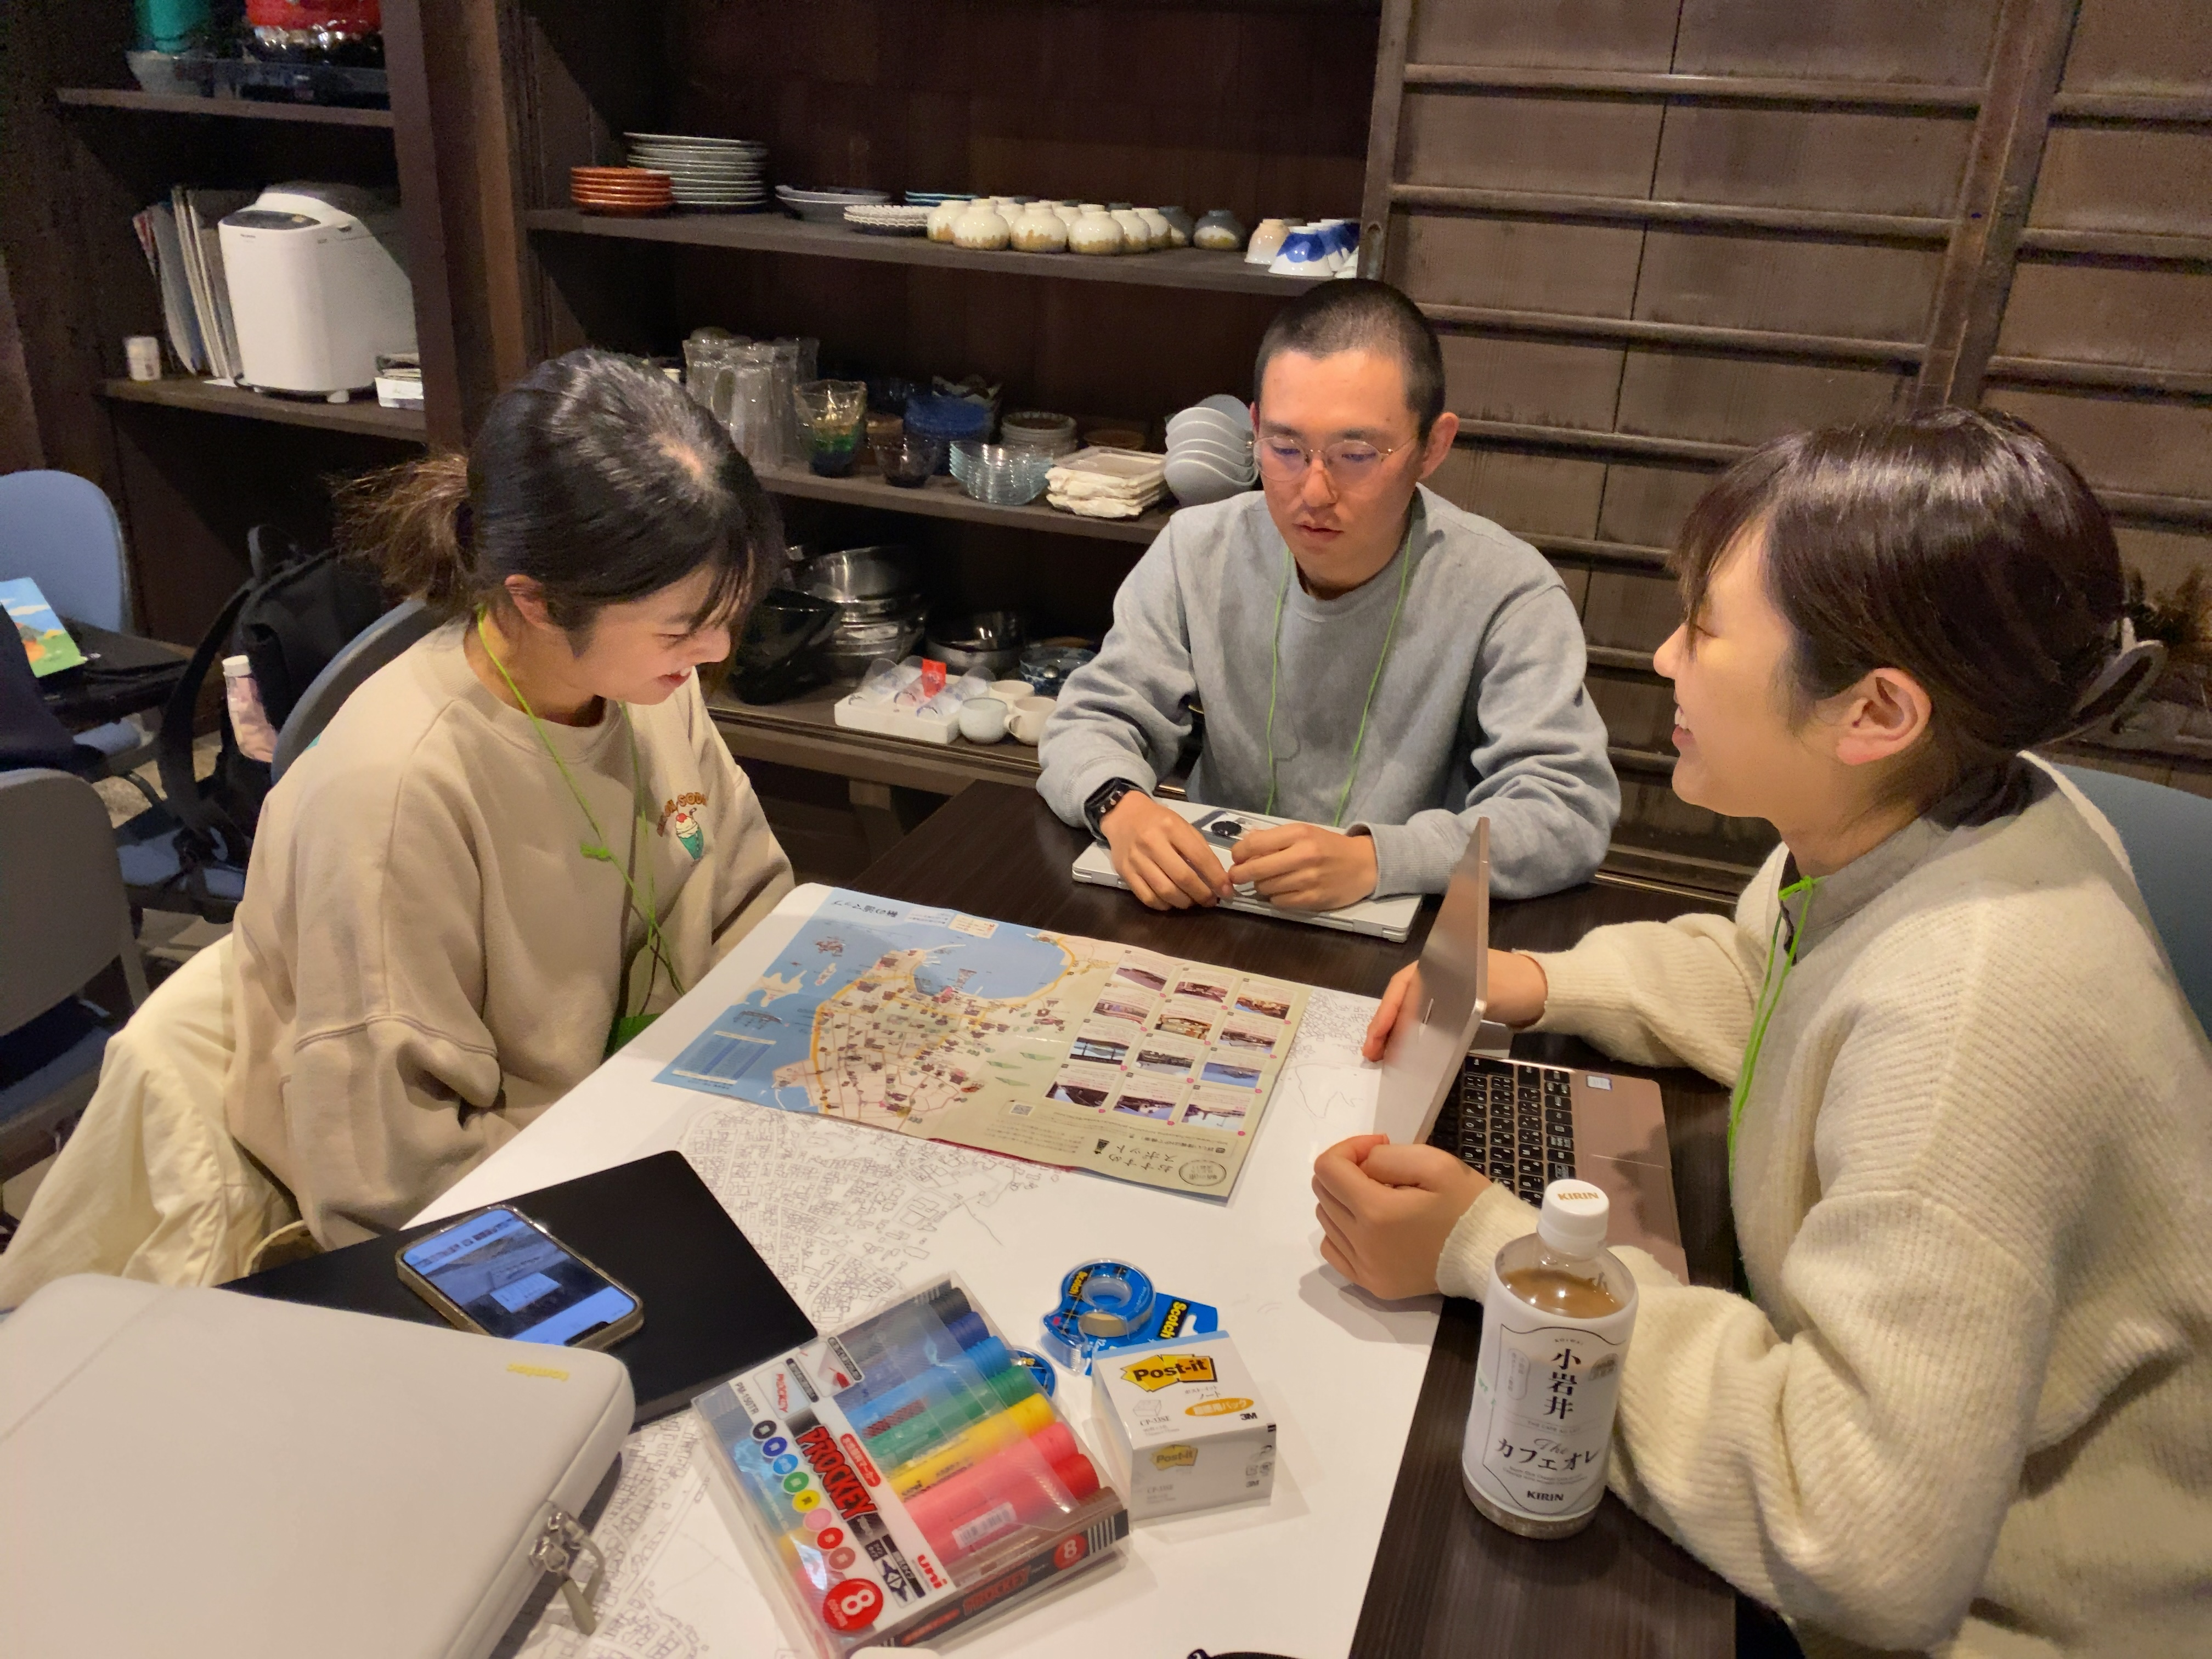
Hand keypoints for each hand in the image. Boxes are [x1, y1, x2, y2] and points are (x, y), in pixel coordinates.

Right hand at [1101, 791, 1233, 909]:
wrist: (1123, 815)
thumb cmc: (1159, 821)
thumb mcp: (1182, 825)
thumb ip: (1199, 849)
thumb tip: (1218, 878)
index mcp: (1171, 828)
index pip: (1200, 857)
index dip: (1216, 878)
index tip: (1227, 891)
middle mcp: (1152, 843)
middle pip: (1182, 877)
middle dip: (1202, 894)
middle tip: (1211, 901)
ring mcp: (1136, 859)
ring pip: (1165, 891)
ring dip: (1184, 903)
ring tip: (1192, 902)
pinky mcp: (1124, 872)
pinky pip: (1147, 897)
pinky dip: (1163, 905)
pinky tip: (1171, 902)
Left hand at [1228, 822, 1377, 911]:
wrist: (1364, 865)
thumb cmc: (1329, 847)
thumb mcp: (1304, 833)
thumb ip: (1274, 839)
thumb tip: (1243, 848)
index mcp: (1299, 834)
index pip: (1254, 844)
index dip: (1238, 853)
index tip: (1236, 858)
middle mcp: (1303, 855)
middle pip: (1255, 869)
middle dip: (1240, 874)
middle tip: (1237, 876)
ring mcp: (1308, 879)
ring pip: (1265, 888)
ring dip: (1261, 887)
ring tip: (1269, 881)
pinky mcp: (1313, 900)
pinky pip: (1279, 902)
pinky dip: (1276, 898)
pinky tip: (1283, 891)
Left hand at [1312, 1134, 1489, 1299]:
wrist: (1490, 1254)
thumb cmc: (1467, 1205)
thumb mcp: (1434, 1162)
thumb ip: (1387, 1157)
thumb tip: (1361, 1164)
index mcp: (1376, 1212)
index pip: (1328, 1169)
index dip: (1349, 1148)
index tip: (1378, 1147)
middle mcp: (1362, 1244)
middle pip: (1323, 1193)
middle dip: (1347, 1171)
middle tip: (1384, 1172)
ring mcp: (1365, 1268)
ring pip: (1326, 1219)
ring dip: (1345, 1201)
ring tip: (1382, 1198)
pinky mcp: (1372, 1284)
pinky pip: (1333, 1250)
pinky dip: (1342, 1231)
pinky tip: (1370, 1225)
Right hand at [1360, 952, 1549, 1061]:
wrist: (1542, 990)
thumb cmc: (1512, 986)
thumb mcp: (1483, 994)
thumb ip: (1453, 1006)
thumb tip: (1419, 1023)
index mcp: (1437, 964)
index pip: (1402, 986)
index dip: (1385, 1011)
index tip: (1375, 1035)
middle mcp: (1434, 975)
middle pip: (1400, 999)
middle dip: (1383, 1025)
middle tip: (1370, 1052)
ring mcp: (1442, 991)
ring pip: (1408, 1010)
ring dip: (1393, 1031)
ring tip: (1379, 1054)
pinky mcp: (1451, 1007)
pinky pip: (1423, 1019)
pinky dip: (1410, 1034)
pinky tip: (1403, 1050)